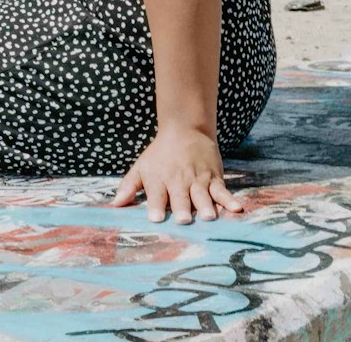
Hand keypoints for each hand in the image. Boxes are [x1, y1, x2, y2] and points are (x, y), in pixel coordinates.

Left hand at [111, 125, 244, 222]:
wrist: (185, 129)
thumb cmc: (160, 154)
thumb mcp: (141, 167)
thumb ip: (128, 187)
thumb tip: (114, 205)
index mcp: (159, 180)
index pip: (156, 196)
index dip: (156, 206)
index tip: (156, 218)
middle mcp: (179, 181)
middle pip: (180, 197)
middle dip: (182, 208)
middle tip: (184, 219)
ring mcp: (198, 180)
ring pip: (202, 195)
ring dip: (205, 206)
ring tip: (208, 217)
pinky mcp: (214, 178)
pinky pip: (222, 190)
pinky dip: (229, 200)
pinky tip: (236, 209)